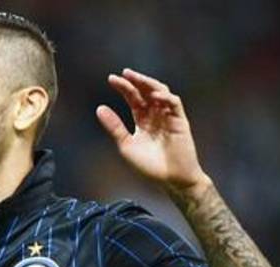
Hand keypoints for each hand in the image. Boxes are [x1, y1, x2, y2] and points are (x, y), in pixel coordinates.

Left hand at [96, 68, 208, 190]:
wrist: (170, 180)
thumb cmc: (149, 166)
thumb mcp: (126, 145)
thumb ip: (114, 127)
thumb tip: (99, 108)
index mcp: (142, 120)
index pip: (133, 98)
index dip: (124, 88)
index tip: (111, 79)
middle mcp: (156, 115)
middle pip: (146, 92)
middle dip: (136, 81)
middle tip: (124, 73)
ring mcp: (169, 117)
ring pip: (161, 92)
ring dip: (149, 84)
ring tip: (137, 78)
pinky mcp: (180, 121)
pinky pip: (174, 104)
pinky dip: (165, 97)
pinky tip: (154, 95)